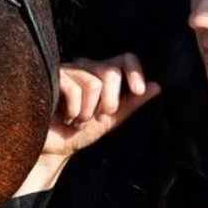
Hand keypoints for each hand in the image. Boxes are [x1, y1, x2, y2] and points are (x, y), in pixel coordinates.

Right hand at [46, 54, 161, 155]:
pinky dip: (73, 111)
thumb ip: (131, 103)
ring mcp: (68, 71)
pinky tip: (64, 117)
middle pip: (111, 72)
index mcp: (102, 75)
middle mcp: (86, 68)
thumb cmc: (78, 133)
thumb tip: (157, 86)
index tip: (138, 90)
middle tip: (97, 117)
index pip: (125, 59)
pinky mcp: (51, 78)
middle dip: (109, 102)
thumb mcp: (111, 120)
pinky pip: (73, 90)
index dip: (135, 71)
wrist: (51, 148)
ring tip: (77, 120)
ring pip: (93, 83)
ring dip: (87, 112)